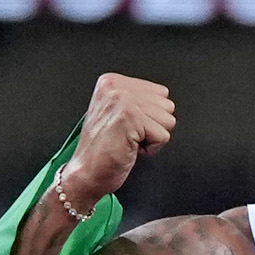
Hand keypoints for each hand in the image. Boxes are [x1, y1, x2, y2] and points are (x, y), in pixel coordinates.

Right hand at [64, 73, 177, 203]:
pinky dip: (151, 148)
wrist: (86, 172)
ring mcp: (122, 101)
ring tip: (128, 140)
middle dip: (153, 125)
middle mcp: (115, 87)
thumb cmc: (104, 148)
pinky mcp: (129, 118)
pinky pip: (163, 136)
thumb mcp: (118, 112)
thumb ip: (139, 99)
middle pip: (167, 105)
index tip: (127, 125)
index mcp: (112, 82)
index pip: (161, 93)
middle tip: (127, 134)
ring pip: (168, 120)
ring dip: (152, 136)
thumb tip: (164, 98)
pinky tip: (129, 148)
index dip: (150, 116)